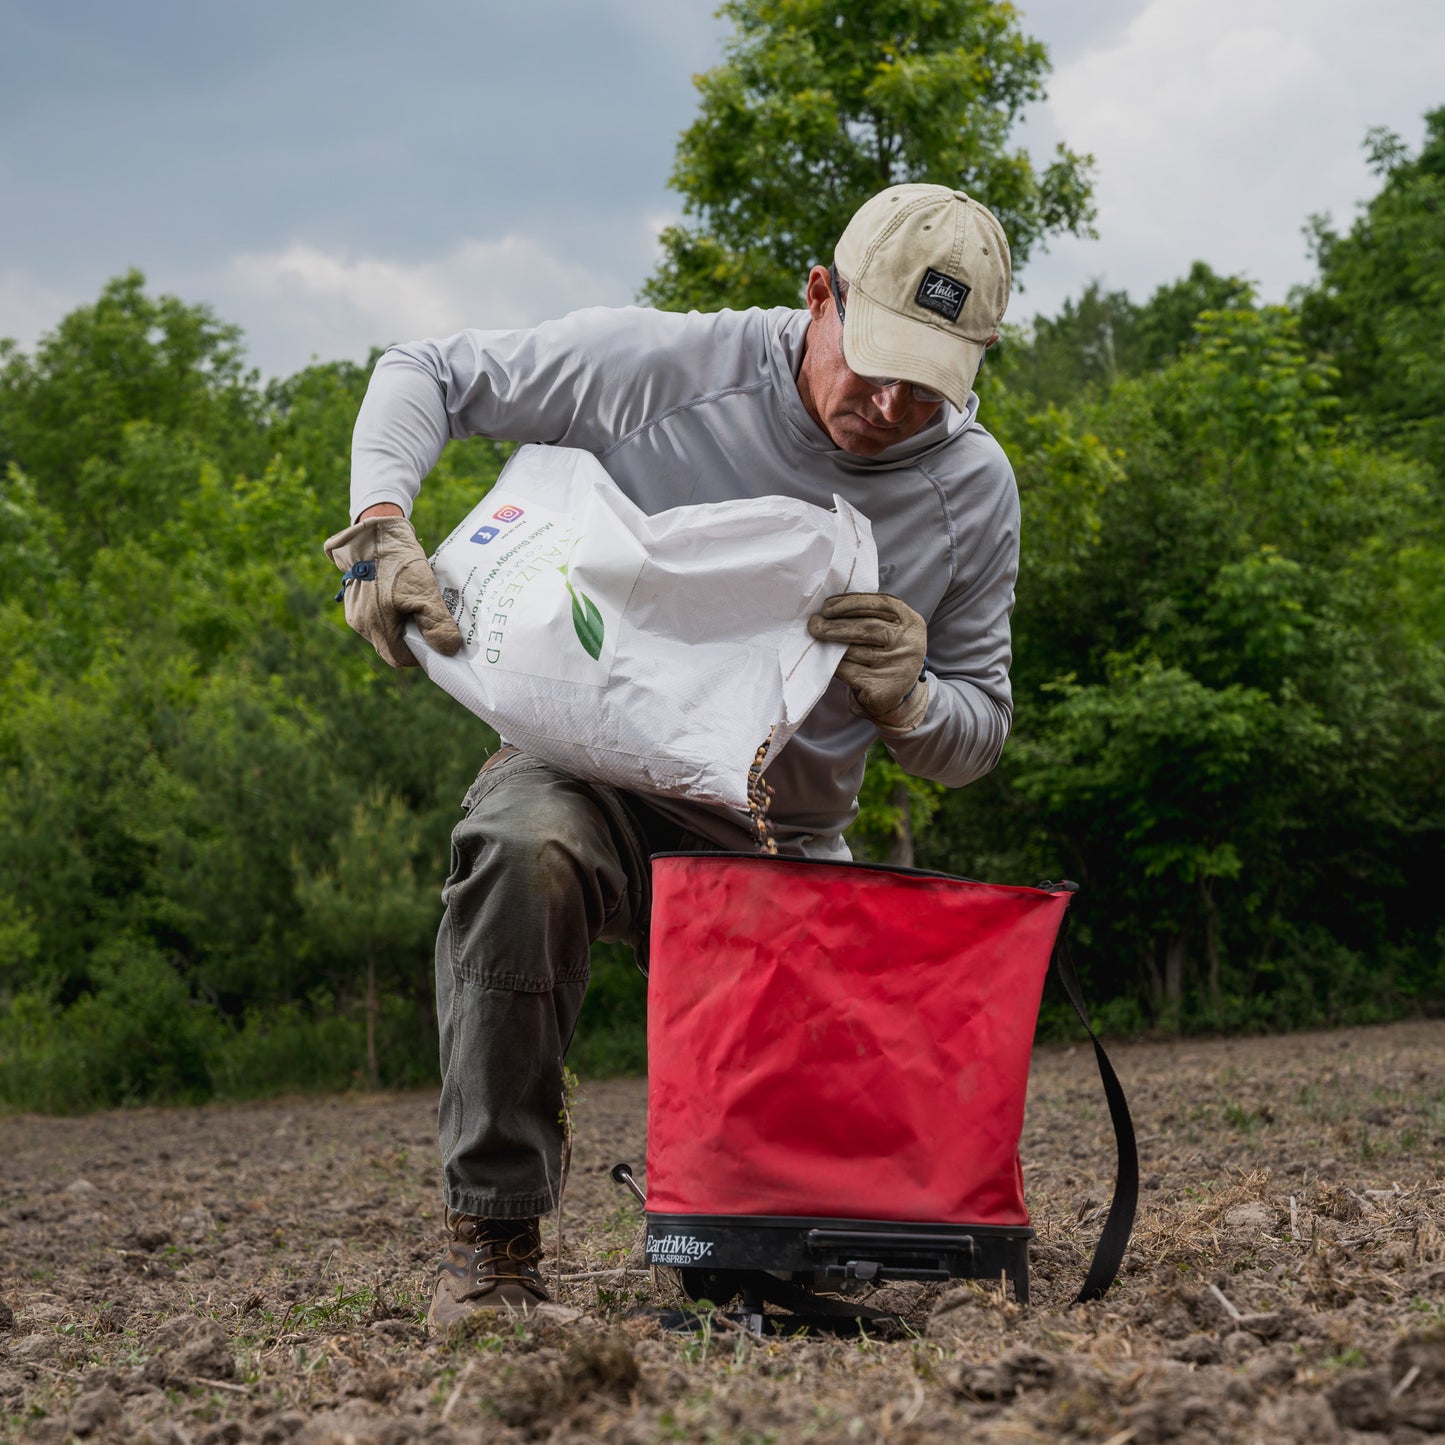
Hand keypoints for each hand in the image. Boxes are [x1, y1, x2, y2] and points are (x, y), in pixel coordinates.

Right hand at [323, 515, 462, 667]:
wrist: (375, 532)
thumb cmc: (398, 563)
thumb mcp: (425, 593)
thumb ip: (437, 625)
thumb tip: (449, 650)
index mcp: (375, 628)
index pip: (401, 658)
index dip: (422, 654)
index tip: (438, 642)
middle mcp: (361, 624)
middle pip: (393, 645)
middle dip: (415, 638)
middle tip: (434, 622)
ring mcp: (355, 611)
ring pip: (386, 629)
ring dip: (404, 623)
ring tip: (421, 604)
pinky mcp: (355, 598)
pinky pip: (378, 614)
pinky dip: (394, 611)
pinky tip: (405, 594)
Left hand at [807, 592, 928, 732]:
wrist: (896, 695)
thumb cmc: (885, 652)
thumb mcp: (889, 628)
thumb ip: (868, 614)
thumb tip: (829, 607)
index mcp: (911, 622)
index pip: (879, 603)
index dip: (849, 603)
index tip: (826, 607)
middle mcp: (909, 644)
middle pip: (866, 627)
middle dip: (834, 624)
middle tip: (813, 623)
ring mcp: (898, 668)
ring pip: (854, 650)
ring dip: (831, 644)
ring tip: (817, 638)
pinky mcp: (882, 689)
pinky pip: (848, 671)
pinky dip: (834, 664)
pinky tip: (827, 659)